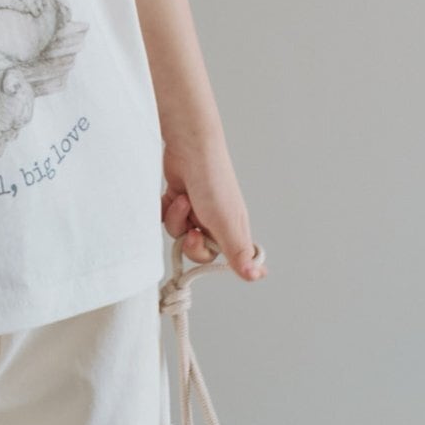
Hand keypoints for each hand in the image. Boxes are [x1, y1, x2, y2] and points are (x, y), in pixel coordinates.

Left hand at [161, 140, 266, 283]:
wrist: (189, 148)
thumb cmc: (212, 181)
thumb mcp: (225, 221)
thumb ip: (238, 251)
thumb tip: (257, 276)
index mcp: (234, 229)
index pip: (233, 259)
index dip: (222, 264)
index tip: (214, 260)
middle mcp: (216, 221)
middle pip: (199, 252)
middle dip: (191, 244)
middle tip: (191, 231)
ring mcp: (196, 210)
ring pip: (179, 234)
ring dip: (177, 219)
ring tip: (183, 200)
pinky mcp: (178, 200)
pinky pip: (167, 218)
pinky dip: (166, 209)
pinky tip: (171, 196)